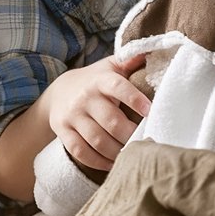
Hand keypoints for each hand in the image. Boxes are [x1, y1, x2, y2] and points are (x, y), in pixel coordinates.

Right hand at [40, 55, 152, 172]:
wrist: (59, 91)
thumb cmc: (96, 81)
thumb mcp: (110, 67)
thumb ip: (131, 61)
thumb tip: (155, 51)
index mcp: (100, 80)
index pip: (117, 87)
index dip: (134, 99)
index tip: (151, 112)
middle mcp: (84, 97)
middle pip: (111, 121)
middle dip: (131, 136)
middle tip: (146, 143)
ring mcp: (71, 116)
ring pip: (97, 140)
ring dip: (117, 152)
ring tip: (131, 156)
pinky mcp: (62, 131)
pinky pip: (80, 151)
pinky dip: (98, 161)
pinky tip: (112, 164)